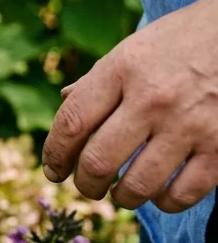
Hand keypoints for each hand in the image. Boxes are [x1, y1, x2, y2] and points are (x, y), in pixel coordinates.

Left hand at [41, 0, 217, 212]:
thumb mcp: (135, 48)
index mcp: (124, 69)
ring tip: (121, 193)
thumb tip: (66, 103)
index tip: (53, 169)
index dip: (55, 153)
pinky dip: (165, 201)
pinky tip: (160, 194)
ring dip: (123, 197)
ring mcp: (189, 125)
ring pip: (139, 185)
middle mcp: (153, 98)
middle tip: (87, 187)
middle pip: (98, 161)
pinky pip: (183, 193)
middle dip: (85, 184)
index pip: (72, 122)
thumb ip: (100, 79)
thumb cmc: (184, 40)